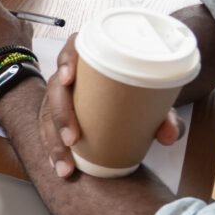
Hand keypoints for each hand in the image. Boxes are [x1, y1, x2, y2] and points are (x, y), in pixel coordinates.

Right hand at [39, 35, 184, 177]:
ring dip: (53, 140)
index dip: (66, 61)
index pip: (72, 49)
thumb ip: (166, 117)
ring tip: (66, 164)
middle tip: (72, 139)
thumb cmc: (136, 95)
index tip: (69, 79)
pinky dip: (52, 149)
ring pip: (48, 113)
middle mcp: (70, 75)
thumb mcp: (153, 102)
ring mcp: (60, 95)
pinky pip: (47, 129)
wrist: (127, 103)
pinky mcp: (56, 114)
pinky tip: (58, 165)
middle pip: (56, 87)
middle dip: (60, 115)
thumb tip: (168, 135)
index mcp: (90, 59)